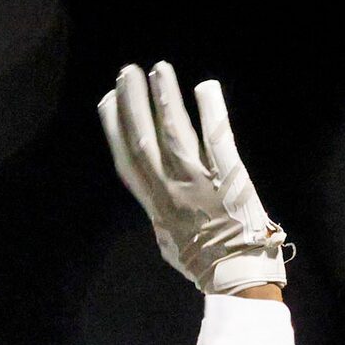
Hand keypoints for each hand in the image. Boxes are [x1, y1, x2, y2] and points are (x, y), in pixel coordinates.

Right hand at [98, 63, 286, 295]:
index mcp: (155, 206)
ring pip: (175, 132)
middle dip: (132, 104)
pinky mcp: (229, 177)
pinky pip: (218, 139)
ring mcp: (199, 182)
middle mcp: (170, 190)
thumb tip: (156, 205)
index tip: (107, 101)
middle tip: (126, 73)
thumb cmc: (205, 264)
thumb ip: (160, 218)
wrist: (237, 275)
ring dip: (165, 98)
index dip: (114, 129)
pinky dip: (210, 112)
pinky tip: (204, 86)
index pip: (128, 161)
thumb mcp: (170, 244)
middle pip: (143, 140)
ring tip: (159, 69)